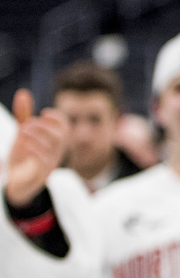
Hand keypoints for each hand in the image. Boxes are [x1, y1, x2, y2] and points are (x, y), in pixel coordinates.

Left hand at [5, 89, 69, 206]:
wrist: (17, 184)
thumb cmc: (23, 156)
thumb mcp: (22, 134)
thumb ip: (23, 115)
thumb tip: (23, 93)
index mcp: (54, 142)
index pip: (65, 127)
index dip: (58, 118)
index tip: (43, 113)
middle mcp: (56, 152)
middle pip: (61, 135)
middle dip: (45, 126)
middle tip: (27, 124)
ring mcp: (50, 163)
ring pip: (53, 147)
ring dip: (38, 136)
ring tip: (23, 131)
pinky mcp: (40, 174)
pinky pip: (44, 161)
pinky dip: (35, 150)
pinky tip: (25, 144)